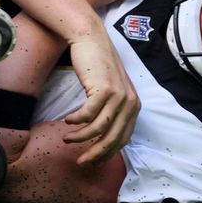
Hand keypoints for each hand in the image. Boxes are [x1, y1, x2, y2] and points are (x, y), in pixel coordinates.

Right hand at [64, 31, 140, 165]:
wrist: (92, 40)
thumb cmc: (98, 67)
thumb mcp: (111, 91)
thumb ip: (111, 111)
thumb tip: (100, 138)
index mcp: (134, 106)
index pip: (122, 140)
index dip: (106, 154)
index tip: (91, 161)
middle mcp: (130, 103)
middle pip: (112, 139)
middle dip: (94, 154)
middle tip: (79, 162)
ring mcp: (119, 96)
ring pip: (99, 129)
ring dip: (80, 137)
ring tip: (67, 138)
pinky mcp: (104, 89)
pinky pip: (88, 114)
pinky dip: (76, 121)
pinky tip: (67, 120)